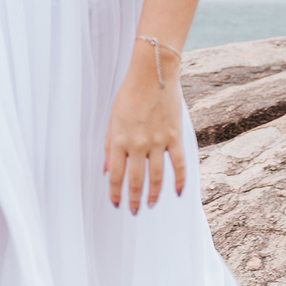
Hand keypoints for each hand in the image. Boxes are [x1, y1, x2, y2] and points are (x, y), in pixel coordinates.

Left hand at [104, 40, 185, 213]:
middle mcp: (138, 144)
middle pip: (136, 180)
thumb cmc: (129, 96)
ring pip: (156, 176)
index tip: (116, 204)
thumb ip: (109, 146)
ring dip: (153, 194)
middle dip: (133, 198)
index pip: (115, 175)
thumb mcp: (112, 120)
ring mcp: (157, 141)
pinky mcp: (174, 136)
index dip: (115, 192)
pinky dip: (179, 179)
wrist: (153, 74)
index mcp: (119, 141)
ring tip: (150, 205)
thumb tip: (106, 170)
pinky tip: (178, 192)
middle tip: (134, 211)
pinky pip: (178, 163)